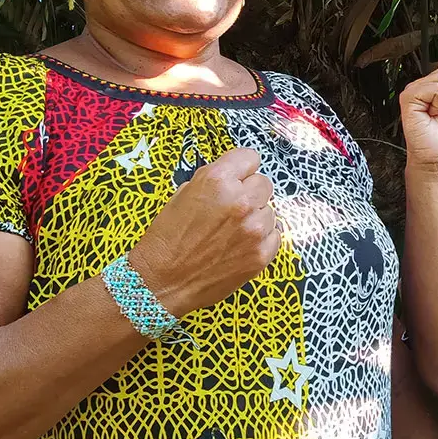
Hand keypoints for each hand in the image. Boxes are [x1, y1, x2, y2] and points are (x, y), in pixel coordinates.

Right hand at [129, 147, 279, 317]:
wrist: (163, 281)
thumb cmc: (168, 238)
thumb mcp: (183, 194)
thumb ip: (213, 180)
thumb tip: (235, 176)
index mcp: (217, 180)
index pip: (250, 157)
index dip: (241, 169)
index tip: (238, 177)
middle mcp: (240, 201)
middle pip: (264, 183)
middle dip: (250, 193)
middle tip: (232, 209)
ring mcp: (254, 229)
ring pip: (270, 211)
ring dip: (255, 218)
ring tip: (231, 232)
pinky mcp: (261, 254)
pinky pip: (274, 236)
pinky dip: (261, 240)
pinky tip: (239, 246)